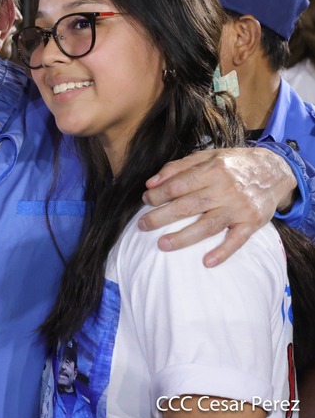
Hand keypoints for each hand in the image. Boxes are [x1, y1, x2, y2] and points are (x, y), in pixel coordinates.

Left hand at [139, 147, 295, 266]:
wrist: (274, 169)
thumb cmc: (233, 164)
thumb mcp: (206, 156)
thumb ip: (178, 167)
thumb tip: (151, 183)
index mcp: (212, 170)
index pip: (178, 186)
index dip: (158, 195)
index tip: (145, 201)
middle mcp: (225, 189)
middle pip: (187, 207)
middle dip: (161, 217)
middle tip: (142, 226)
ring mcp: (239, 207)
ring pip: (207, 226)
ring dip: (183, 237)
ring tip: (162, 244)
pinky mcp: (252, 222)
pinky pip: (236, 240)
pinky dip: (222, 252)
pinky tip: (207, 262)